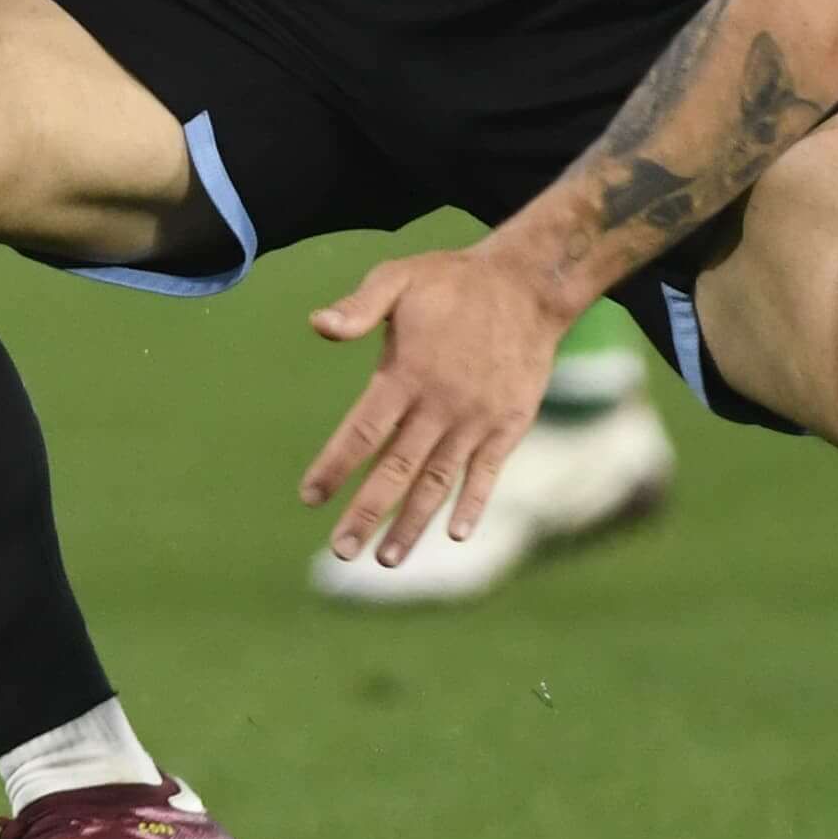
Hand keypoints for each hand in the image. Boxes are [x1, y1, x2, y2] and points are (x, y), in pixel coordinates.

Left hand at [300, 238, 586, 570]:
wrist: (528, 285)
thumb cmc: (453, 282)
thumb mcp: (400, 278)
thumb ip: (359, 307)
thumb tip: (316, 325)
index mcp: (406, 374)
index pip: (362, 432)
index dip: (334, 467)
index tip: (309, 497)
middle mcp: (439, 405)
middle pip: (396, 470)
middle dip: (366, 513)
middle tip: (340, 551)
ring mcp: (476, 420)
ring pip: (438, 482)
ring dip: (413, 523)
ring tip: (388, 560)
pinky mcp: (507, 425)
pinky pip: (487, 473)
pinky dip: (472, 503)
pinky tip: (456, 534)